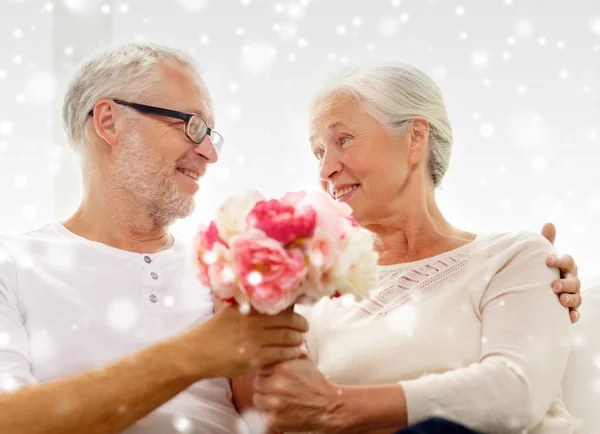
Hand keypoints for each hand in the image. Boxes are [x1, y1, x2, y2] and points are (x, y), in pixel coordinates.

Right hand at [181, 305, 308, 379]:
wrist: (195, 353)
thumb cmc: (212, 332)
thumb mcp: (230, 312)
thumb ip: (249, 307)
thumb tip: (270, 302)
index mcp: (247, 309)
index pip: (278, 307)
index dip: (293, 311)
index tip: (299, 314)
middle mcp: (252, 322)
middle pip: (287, 321)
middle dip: (300, 325)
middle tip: (305, 327)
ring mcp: (253, 341)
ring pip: (286, 338)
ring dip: (297, 339)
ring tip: (300, 340)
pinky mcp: (253, 358)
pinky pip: (279, 354)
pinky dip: (291, 353)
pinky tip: (294, 352)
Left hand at [253, 354, 342, 431]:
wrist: (328, 406)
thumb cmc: (315, 383)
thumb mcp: (304, 360)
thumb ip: (287, 353)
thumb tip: (272, 347)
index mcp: (283, 367)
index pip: (261, 366)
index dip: (267, 371)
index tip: (273, 375)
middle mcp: (277, 384)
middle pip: (257, 382)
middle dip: (265, 384)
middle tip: (276, 388)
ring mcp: (274, 403)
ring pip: (257, 398)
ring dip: (265, 398)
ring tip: (278, 399)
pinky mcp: (274, 418)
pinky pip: (263, 413)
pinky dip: (271, 412)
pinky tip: (282, 409)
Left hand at [541, 222, 581, 322]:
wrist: (535, 288)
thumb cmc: (542, 268)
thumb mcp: (542, 256)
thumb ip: (546, 242)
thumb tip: (549, 223)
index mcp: (566, 266)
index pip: (568, 261)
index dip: (560, 260)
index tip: (547, 260)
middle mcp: (572, 280)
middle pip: (574, 281)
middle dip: (565, 283)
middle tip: (553, 285)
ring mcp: (571, 295)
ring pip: (576, 297)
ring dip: (570, 299)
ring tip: (560, 300)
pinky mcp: (568, 310)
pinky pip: (574, 313)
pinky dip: (573, 315)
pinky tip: (569, 317)